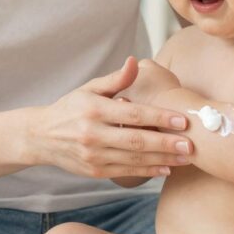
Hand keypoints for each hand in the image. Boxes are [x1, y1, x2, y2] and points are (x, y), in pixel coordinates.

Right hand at [25, 57, 193, 179]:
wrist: (41, 136)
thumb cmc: (71, 108)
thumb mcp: (89, 89)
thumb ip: (116, 79)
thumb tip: (134, 61)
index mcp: (94, 110)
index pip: (134, 114)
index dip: (160, 117)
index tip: (184, 120)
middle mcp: (93, 134)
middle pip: (137, 140)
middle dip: (166, 144)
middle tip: (192, 145)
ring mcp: (93, 155)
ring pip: (134, 159)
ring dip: (163, 160)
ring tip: (186, 158)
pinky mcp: (95, 171)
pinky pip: (126, 172)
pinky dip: (148, 171)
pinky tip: (166, 168)